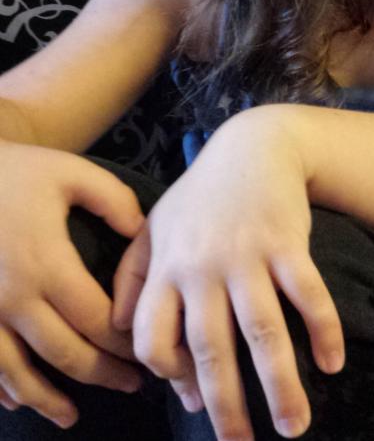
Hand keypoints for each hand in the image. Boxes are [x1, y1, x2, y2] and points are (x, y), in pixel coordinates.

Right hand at [0, 141, 144, 427]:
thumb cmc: (16, 171)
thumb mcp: (72, 173)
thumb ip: (115, 201)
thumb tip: (141, 233)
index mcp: (47, 265)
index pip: (96, 320)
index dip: (124, 343)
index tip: (146, 352)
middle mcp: (14, 298)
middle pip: (64, 354)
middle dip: (102, 374)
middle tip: (131, 385)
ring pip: (16, 372)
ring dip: (46, 399)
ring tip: (72, 415)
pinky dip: (1, 388)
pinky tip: (17, 399)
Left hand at [115, 114, 344, 439]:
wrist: (254, 145)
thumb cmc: (201, 194)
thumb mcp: (154, 227)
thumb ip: (132, 278)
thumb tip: (127, 338)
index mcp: (167, 267)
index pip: (153, 340)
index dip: (170, 376)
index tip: (194, 397)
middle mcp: (203, 267)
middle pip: (211, 351)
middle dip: (227, 407)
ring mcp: (248, 255)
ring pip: (263, 332)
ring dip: (281, 386)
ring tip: (294, 428)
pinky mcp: (288, 242)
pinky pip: (308, 294)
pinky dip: (323, 330)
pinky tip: (333, 362)